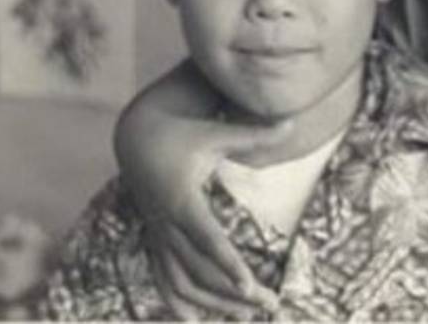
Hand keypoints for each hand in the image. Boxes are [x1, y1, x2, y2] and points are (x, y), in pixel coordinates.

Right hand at [114, 64, 291, 316]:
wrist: (137, 137)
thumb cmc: (183, 134)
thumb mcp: (215, 134)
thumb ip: (253, 135)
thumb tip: (290, 122)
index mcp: (182, 200)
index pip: (208, 239)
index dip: (229, 264)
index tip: (250, 287)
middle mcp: (166, 223)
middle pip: (200, 269)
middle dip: (233, 292)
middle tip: (270, 305)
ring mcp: (157, 234)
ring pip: (181, 281)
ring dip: (212, 303)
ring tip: (247, 316)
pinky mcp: (154, 239)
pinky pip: (162, 277)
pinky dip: (177, 301)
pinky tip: (194, 322)